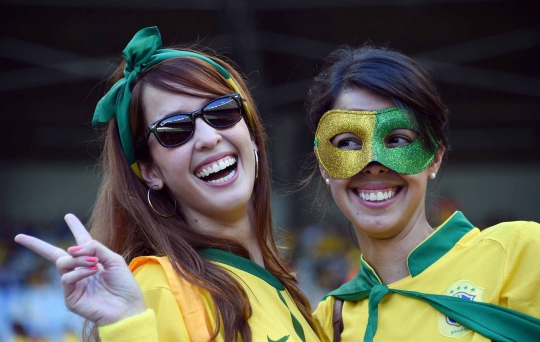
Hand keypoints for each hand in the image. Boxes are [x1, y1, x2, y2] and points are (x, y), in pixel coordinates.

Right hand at [14, 214, 145, 325]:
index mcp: (94, 260)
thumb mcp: (114, 260)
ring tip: (95, 263)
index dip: (75, 227)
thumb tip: (73, 247)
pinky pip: (67, 278)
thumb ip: (96, 248)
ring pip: (63, 263)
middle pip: (55, 254)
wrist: (127, 308)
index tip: (68, 216)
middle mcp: (80, 270)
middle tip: (20, 237)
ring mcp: (74, 284)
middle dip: (36, 245)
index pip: (82, 241)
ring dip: (78, 260)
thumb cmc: (124, 285)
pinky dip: (80, 272)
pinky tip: (93, 271)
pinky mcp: (70, 297)